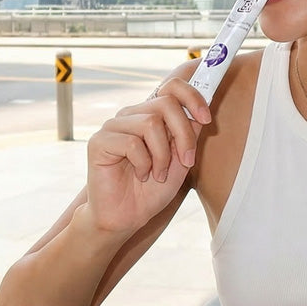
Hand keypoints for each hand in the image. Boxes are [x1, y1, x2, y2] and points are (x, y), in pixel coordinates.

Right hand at [83, 78, 210, 234]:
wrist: (126, 218)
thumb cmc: (151, 190)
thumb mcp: (180, 161)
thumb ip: (188, 135)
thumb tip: (200, 109)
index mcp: (150, 116)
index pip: (171, 88)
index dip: (192, 97)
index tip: (206, 118)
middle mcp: (131, 116)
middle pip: (166, 104)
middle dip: (183, 134)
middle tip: (186, 160)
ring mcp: (114, 127)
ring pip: (150, 123)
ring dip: (162, 155)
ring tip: (157, 174)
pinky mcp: (99, 142)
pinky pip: (132, 143)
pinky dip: (144, 163)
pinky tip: (140, 175)